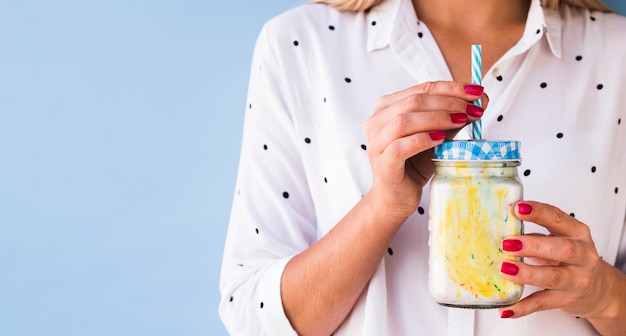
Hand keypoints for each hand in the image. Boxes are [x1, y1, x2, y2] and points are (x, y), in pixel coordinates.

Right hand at [364, 81, 486, 220]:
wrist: (396, 197)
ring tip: (461, 121)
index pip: (421, 89)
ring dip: (437, 118)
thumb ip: (452, 118)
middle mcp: (376, 122)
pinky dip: (423, 139)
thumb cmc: (414, 164)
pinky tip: (441, 139)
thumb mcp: (437, 136)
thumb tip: (479, 100)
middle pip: (413, 102)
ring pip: (404, 121)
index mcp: (387, 108)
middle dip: (448, 102)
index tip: (476, 91)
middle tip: (472, 109)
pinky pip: (400, 147)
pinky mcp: (382, 163)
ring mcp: (376, 143)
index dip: (450, 88)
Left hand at [498, 201, 625, 327]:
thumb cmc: (572, 260)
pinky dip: (523, 307)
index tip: (518, 208)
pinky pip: (542, 304)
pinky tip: (506, 309)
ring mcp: (575, 280)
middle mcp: (581, 256)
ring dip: (527, 273)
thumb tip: (503, 231)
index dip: (538, 213)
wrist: (598, 290)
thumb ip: (536, 235)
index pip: (558, 219)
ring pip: (552, 277)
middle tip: (508, 243)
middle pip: (562, 249)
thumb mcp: (560, 240)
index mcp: (577, 233)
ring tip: (505, 269)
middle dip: (533, 245)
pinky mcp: (565, 300)